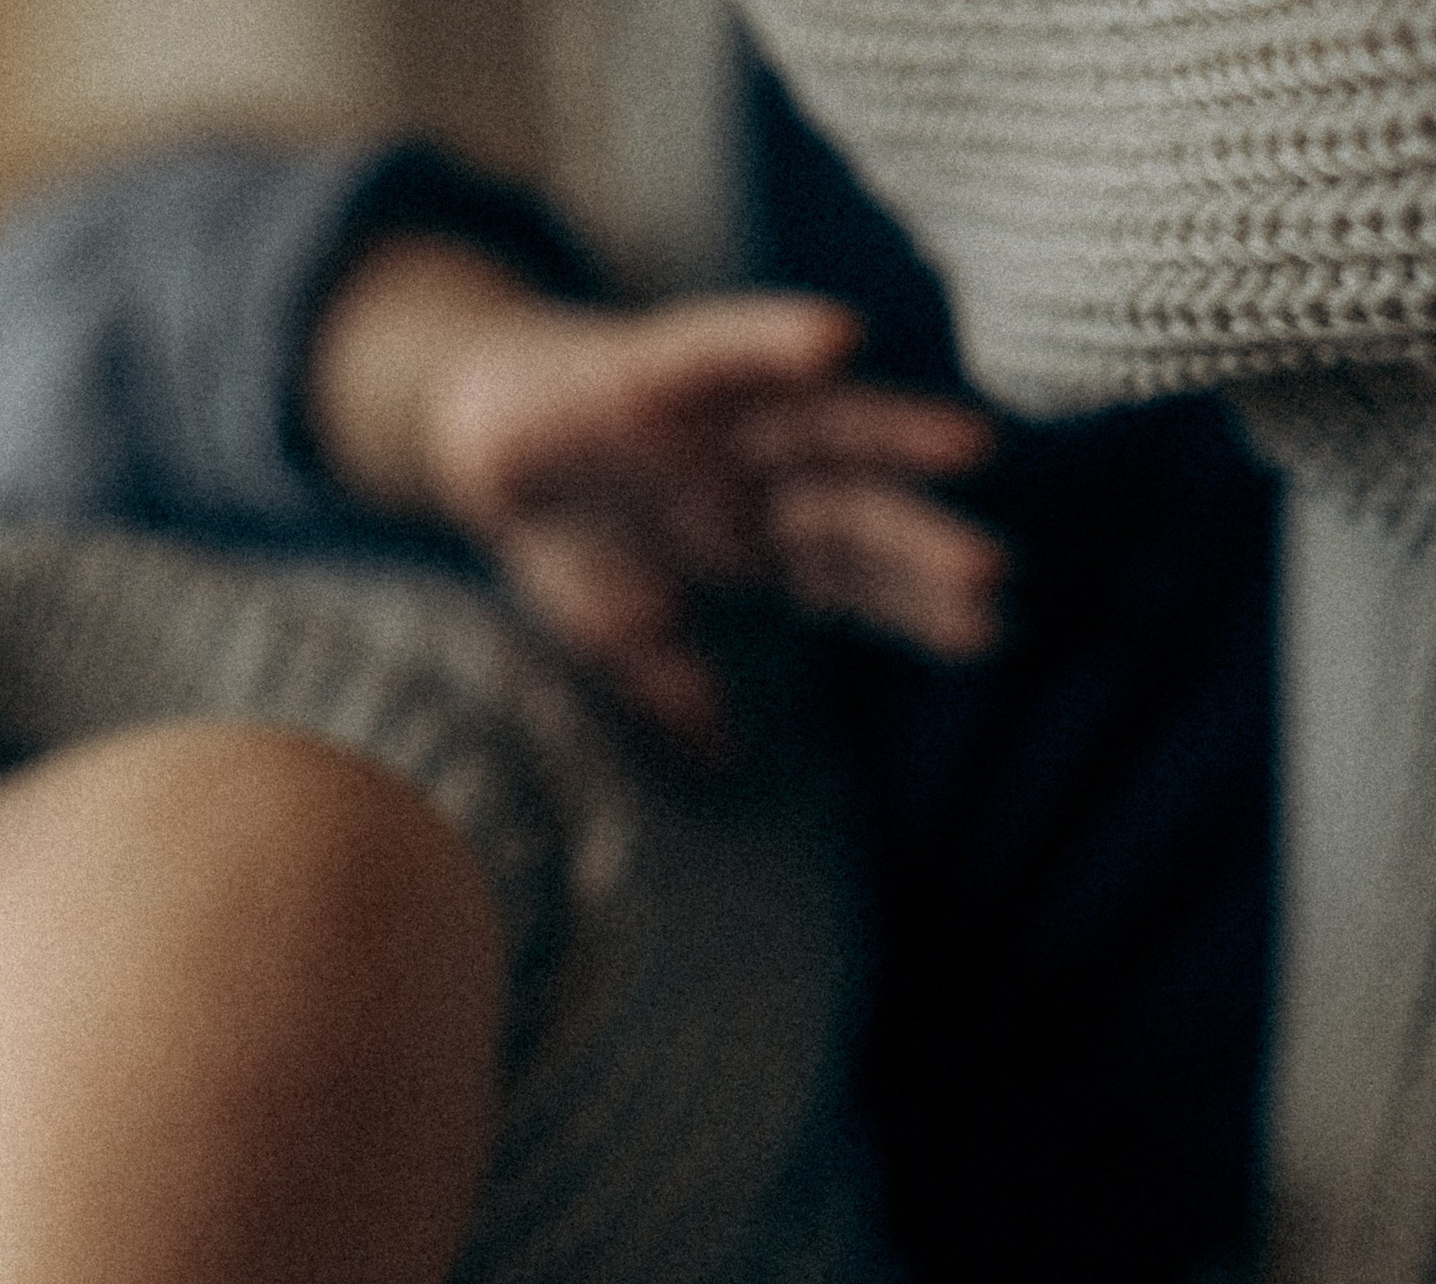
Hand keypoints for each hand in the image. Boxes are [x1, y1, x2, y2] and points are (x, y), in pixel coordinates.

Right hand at [310, 238, 1006, 751]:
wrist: (479, 443)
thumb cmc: (567, 535)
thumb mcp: (616, 635)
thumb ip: (672, 686)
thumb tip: (725, 759)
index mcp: (760, 538)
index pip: (855, 573)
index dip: (915, 600)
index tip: (985, 632)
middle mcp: (760, 473)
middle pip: (857, 508)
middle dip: (921, 539)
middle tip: (991, 574)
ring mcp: (720, 416)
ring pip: (821, 423)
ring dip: (892, 433)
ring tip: (968, 447)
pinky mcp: (659, 364)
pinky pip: (725, 346)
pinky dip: (773, 338)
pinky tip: (833, 341)